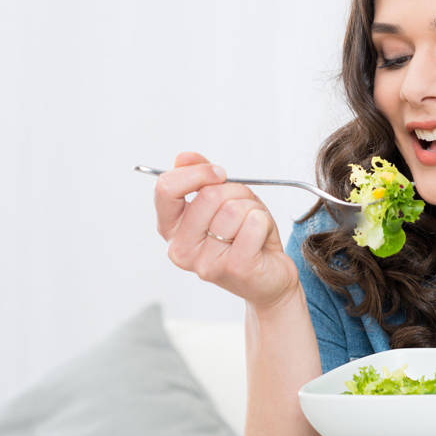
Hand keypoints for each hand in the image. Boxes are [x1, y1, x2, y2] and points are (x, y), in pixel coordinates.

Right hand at [154, 151, 298, 309]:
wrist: (268, 278)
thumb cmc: (245, 238)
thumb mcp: (222, 202)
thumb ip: (201, 178)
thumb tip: (184, 157)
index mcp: (172, 229)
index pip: (166, 189)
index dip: (196, 173)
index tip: (218, 173)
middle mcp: (182, 249)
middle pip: (209, 195)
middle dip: (236, 193)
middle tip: (244, 210)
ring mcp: (206, 262)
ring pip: (234, 209)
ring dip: (253, 210)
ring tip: (253, 229)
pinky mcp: (234, 268)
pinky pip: (254, 223)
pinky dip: (265, 223)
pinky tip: (261, 240)